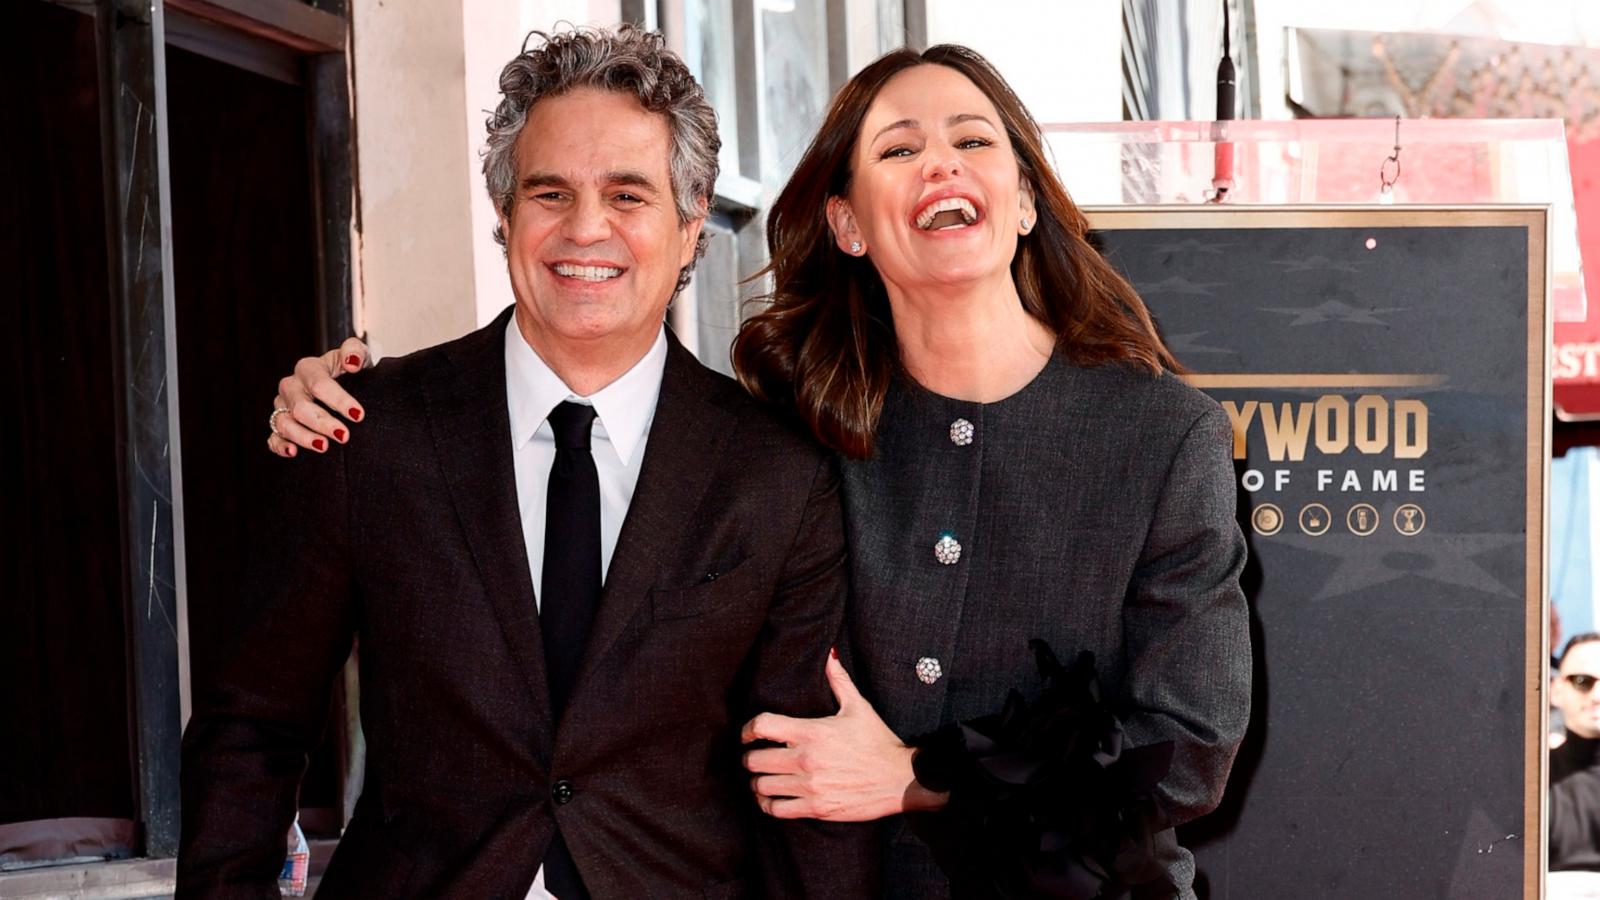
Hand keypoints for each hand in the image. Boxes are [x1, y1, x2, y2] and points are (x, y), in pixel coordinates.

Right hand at [268, 337, 370, 457]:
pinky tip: (293, 453)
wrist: (347, 383)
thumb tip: (351, 363)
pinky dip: (280, 445)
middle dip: (322, 422)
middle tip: (344, 436)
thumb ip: (356, 352)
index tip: (358, 415)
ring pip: (284, 423)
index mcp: (308, 368)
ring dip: (303, 437)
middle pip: (300, 407)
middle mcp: (291, 386)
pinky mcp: (280, 423)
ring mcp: (282, 406)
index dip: (338, 400)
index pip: (319, 385)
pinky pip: (273, 436)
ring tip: (324, 447)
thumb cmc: (352, 370)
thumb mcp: (359, 355)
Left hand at [741, 651, 944, 820]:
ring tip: (760, 778)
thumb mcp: (858, 707)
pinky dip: (767, 804)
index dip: (747, 729)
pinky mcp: (816, 808)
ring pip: (761, 786)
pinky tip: (770, 798)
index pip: (763, 726)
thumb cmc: (878, 742)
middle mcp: (806, 759)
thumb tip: (829, 654)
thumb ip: (838, 680)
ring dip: (756, 782)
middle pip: (755, 760)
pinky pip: (777, 810)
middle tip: (753, 757)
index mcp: (812, 731)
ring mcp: (810, 786)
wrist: (899, 779)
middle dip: (750, 758)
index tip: (746, 734)